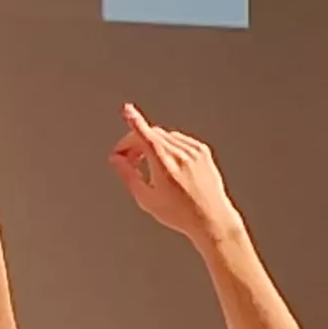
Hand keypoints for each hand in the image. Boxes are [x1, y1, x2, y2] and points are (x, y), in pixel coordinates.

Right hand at [105, 105, 237, 242]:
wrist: (211, 218)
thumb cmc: (180, 214)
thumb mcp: (146, 199)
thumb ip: (128, 175)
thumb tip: (116, 159)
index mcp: (164, 166)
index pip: (146, 136)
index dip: (134, 121)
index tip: (127, 110)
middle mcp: (181, 155)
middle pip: (151, 135)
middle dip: (134, 142)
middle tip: (127, 158)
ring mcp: (194, 151)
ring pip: (164, 136)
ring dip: (150, 144)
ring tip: (147, 165)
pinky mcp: (202, 150)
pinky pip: (179, 139)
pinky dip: (168, 146)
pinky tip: (166, 164)